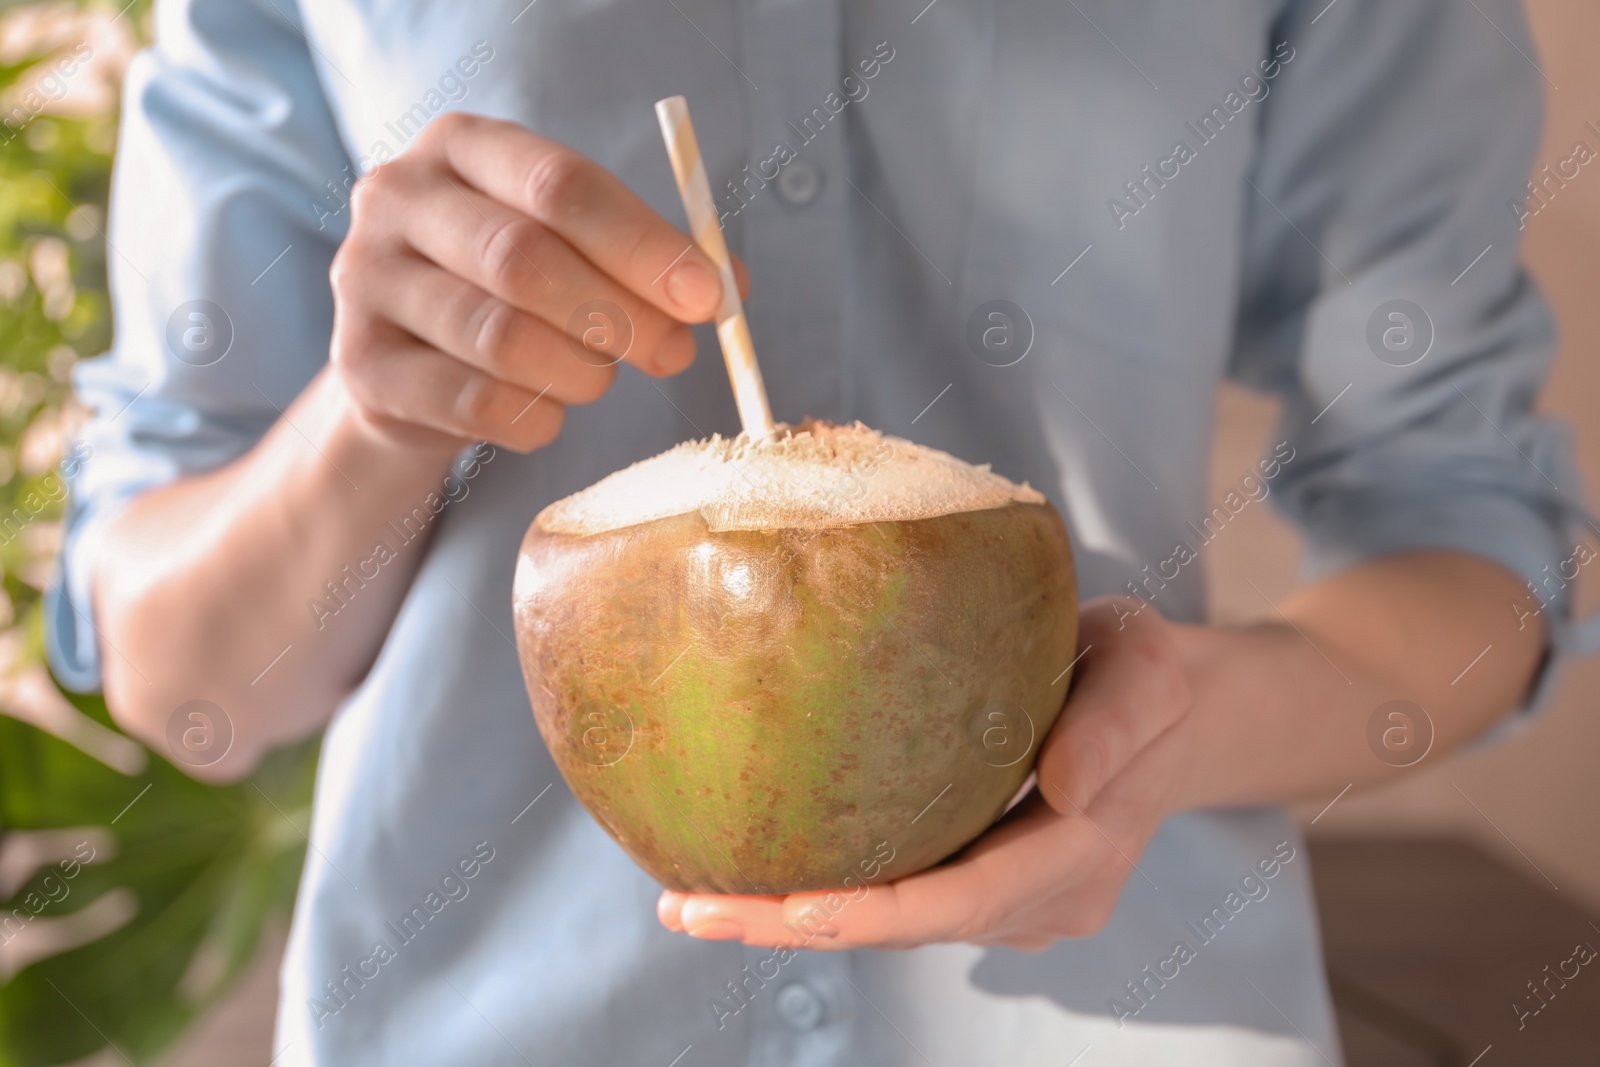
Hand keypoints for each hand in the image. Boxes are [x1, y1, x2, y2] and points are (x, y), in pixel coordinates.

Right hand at [327, 112, 739, 453]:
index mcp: (462, 145)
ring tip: (599, 379)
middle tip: (673, 353)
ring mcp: (366, 280)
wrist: (409, 365)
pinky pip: (473, 402)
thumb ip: (649, 257)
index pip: (558, 184)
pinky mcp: (361, 364)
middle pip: (524, 258)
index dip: (642, 244)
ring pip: (500, 337)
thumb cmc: (511, 290)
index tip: (708, 297)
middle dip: (619, 315)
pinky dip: (536, 418)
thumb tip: (732, 285)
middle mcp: (397, 197)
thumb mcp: (575, 249)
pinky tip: (551, 413)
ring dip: (578, 372)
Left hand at [657, 598, 1196, 950]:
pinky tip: (750, 879)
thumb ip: (1118, 720)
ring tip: (690, 901)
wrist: (1172, 710)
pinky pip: (903, 900)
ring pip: (898, 925)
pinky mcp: (988, 884)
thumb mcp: (1149, 667)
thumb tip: (1065, 789)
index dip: (879, 912)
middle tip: (689, 909)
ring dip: (796, 921)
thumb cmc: (1149, 672)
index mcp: (1082, 852)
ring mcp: (1017, 903)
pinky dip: (828, 898)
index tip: (793, 907)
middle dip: (799, 928)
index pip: (967, 899)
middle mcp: (1046, 898)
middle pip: (913, 929)